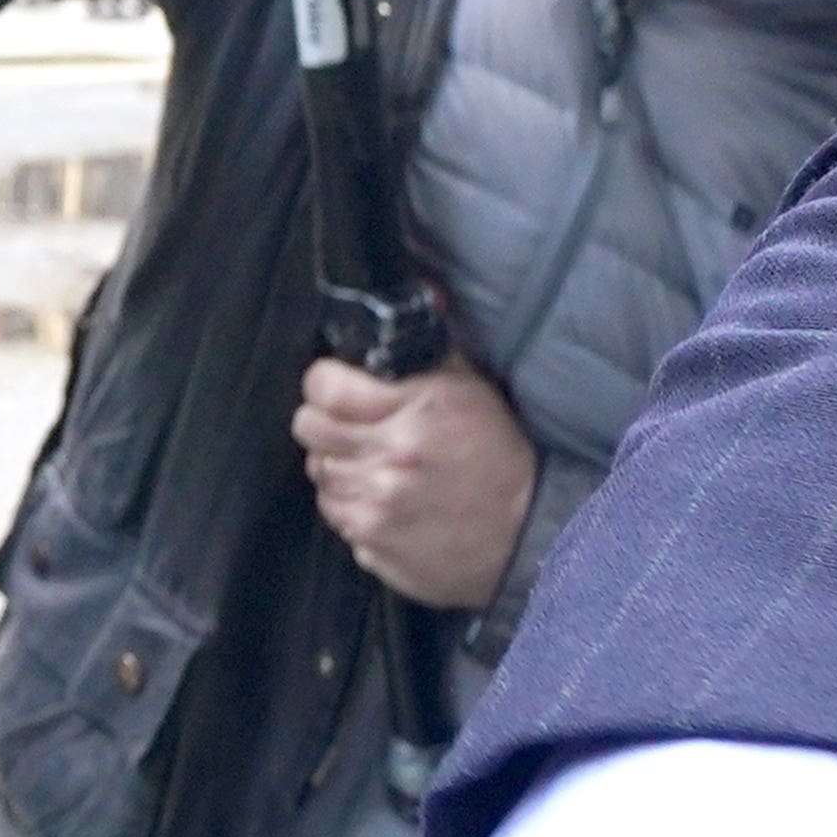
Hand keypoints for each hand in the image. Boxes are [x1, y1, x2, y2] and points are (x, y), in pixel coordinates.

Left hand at [294, 353, 539, 611]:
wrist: (527, 529)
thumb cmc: (498, 455)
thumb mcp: (471, 389)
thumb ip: (429, 349)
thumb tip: (424, 291)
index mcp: (409, 415)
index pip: (324, 388)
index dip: (324, 382)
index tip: (334, 386)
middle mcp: (387, 462)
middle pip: (309, 430)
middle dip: (323, 422)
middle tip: (347, 425)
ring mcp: (377, 509)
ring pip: (320, 475)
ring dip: (338, 466)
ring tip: (373, 464)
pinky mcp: (374, 546)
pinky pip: (336, 516)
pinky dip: (351, 505)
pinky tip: (383, 499)